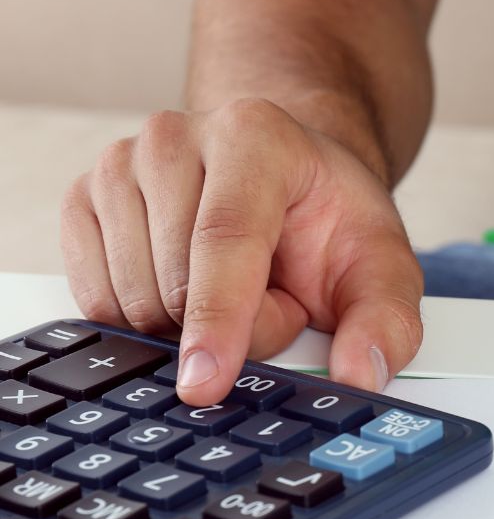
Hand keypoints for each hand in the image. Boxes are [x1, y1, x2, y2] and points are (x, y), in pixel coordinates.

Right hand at [61, 98, 422, 405]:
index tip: (206, 383)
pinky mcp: (83, 201)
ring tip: (237, 286)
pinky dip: (142, 318)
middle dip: (231, 326)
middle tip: (276, 298)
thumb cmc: (331, 227)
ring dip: (188, 324)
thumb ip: (385, 323)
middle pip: (176, 281)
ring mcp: (120, 164)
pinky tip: (185, 288)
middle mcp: (175, 136)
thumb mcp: (384, 270)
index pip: (225, 238)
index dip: (217, 319)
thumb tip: (361, 375)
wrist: (291, 187)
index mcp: (255, 135)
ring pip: (131, 296)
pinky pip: (93, 297)